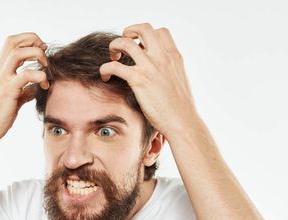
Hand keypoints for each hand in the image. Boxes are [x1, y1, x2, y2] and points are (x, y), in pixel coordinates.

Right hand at [0, 32, 49, 142]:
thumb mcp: (14, 98)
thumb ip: (24, 90)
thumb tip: (36, 88)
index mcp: (1, 70)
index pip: (12, 42)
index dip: (28, 40)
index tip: (42, 49)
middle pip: (13, 41)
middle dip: (33, 41)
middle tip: (46, 53)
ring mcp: (2, 80)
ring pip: (17, 53)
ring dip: (36, 55)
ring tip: (46, 68)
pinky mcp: (7, 91)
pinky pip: (24, 75)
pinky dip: (38, 75)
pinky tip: (44, 84)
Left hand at [99, 23, 197, 137]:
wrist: (182, 122)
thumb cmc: (182, 108)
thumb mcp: (181, 81)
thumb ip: (171, 71)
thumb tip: (163, 71)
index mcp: (174, 57)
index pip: (160, 32)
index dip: (147, 36)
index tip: (142, 48)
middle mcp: (162, 57)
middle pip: (144, 28)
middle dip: (130, 32)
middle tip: (124, 46)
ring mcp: (150, 67)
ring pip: (125, 42)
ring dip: (114, 46)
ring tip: (113, 57)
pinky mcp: (138, 80)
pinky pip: (114, 66)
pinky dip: (105, 68)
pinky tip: (105, 77)